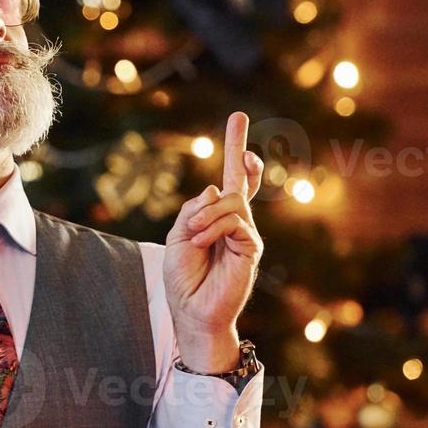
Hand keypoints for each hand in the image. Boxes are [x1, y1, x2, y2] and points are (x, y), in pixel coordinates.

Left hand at [163, 112, 263, 372]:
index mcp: (214, 218)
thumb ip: (192, 210)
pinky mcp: (250, 248)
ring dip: (206, 216)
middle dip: (237, 147)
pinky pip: (235, 222)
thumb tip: (214, 188)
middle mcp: (233, 222)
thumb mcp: (176, 236)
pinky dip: (214, 228)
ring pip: (230, 202)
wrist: (192, 311)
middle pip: (241, 180)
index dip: (234, 152)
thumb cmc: (183, 278)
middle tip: (238, 115)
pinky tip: (202, 243)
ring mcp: (244, 234)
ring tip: (194, 237)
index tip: (238, 120)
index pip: (227, 181)